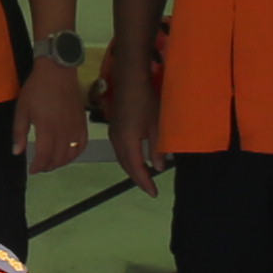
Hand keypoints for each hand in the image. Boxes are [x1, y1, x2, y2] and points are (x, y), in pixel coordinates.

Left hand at [12, 58, 84, 181]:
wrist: (57, 71)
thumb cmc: (36, 89)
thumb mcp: (22, 109)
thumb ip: (19, 133)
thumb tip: (17, 152)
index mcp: (47, 129)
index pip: (44, 156)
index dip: (38, 166)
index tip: (32, 170)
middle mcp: (63, 131)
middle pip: (58, 158)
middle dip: (48, 166)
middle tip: (40, 167)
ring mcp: (75, 127)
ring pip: (71, 154)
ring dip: (61, 162)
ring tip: (52, 162)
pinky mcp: (82, 122)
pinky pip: (82, 144)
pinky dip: (76, 153)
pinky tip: (69, 154)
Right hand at [108, 44, 165, 187]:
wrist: (130, 79)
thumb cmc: (146, 100)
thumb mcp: (156, 125)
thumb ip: (157, 148)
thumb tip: (158, 167)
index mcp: (127, 141)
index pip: (136, 168)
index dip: (145, 182)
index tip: (154, 193)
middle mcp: (117, 140)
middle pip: (126, 165)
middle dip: (137, 178)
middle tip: (149, 188)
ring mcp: (114, 133)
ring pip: (122, 157)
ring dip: (132, 168)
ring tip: (144, 175)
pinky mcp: (115, 126)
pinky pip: (120, 149)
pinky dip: (128, 158)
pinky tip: (137, 157)